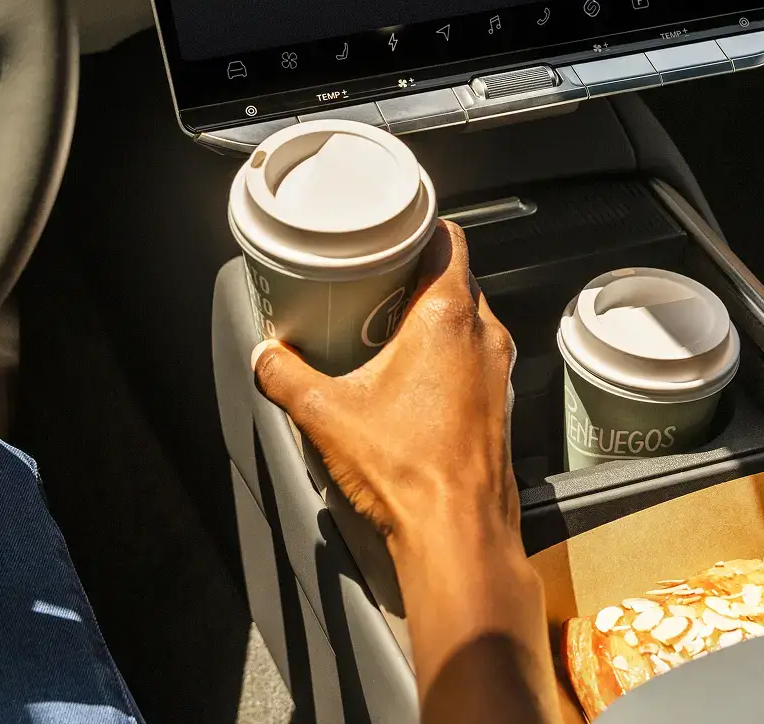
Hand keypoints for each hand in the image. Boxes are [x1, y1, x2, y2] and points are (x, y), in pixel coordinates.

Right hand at [251, 219, 518, 549]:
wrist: (458, 535)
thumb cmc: (410, 470)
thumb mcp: (327, 414)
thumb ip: (286, 376)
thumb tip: (265, 357)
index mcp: (449, 318)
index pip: (449, 240)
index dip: (422, 227)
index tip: (393, 230)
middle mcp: (484, 336)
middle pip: (456, 278)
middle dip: (418, 274)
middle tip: (378, 280)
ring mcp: (498, 371)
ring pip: (468, 318)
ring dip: (434, 315)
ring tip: (390, 327)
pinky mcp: (499, 403)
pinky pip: (475, 356)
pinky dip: (448, 352)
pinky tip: (413, 377)